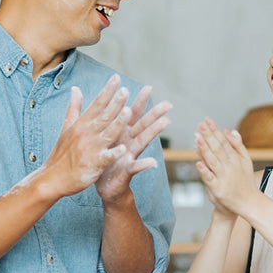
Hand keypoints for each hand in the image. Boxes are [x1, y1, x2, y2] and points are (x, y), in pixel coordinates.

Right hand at [40, 75, 132, 199]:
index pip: (96, 104)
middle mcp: (86, 134)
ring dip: (117, 123)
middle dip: (115, 103)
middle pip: (103, 116)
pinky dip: (113, 153)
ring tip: (129, 112)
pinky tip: (124, 149)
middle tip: (125, 90)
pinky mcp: (92, 165)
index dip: (107, 91)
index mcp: (81, 125)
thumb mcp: (66, 128)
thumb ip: (74, 107)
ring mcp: (89, 150)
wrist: (52, 178)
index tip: (117, 78)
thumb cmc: (62, 153)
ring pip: (106, 134)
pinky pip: (105, 158)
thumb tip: (76, 88)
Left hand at [95, 85, 171, 203]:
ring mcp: (131, 155)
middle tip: (168, 103)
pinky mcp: (127, 170)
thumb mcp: (103, 138)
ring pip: (143, 141)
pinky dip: (144, 164)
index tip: (149, 87)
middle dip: (155, 114)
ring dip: (154, 132)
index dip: (141, 101)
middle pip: (143, 125)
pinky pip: (136, 166)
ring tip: (166, 122)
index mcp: (122, 132)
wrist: (106, 185)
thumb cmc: (104, 159)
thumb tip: (108, 104)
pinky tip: (153, 162)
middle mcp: (130, 142)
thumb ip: (106, 121)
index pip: (133, 113)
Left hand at [195, 118, 254, 217]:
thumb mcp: (246, 161)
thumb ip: (237, 145)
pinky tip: (198, 163)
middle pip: (217, 149)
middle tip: (200, 125)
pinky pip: (210, 179)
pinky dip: (204, 171)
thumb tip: (229, 130)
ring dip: (204, 150)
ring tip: (197, 139)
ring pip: (213, 161)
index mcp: (235, 159)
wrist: (249, 203)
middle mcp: (230, 167)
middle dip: (208, 136)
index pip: (223, 141)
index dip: (214, 131)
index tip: (207, 120)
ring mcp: (223, 178)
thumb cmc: (246, 181)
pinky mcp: (218, 189)